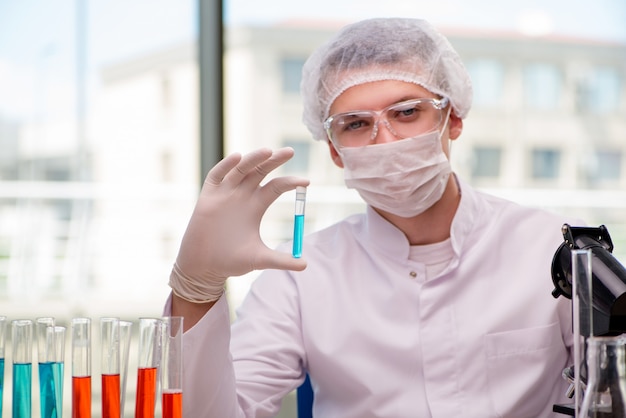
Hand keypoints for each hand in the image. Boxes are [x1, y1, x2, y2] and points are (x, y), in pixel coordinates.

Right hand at [169, 147, 309, 301]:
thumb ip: (281, 260)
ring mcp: (225, 194)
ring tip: (268, 151)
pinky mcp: (208, 197)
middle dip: (274, 160)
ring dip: (254, 159)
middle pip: (260, 171)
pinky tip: (237, 158)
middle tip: (290, 152)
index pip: (276, 186)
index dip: (290, 183)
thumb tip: (305, 265)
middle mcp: (242, 195)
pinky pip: (217, 176)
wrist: (203, 267)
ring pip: (241, 169)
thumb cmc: (230, 261)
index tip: (306, 182)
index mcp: (256, 205)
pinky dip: (226, 165)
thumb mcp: (259, 259)